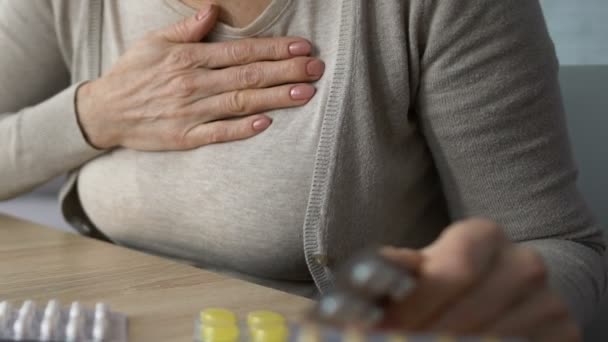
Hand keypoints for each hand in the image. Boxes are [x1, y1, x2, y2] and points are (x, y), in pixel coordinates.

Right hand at [76, 4, 324, 149]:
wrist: (104, 112)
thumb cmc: (132, 74)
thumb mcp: (154, 42)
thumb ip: (187, 29)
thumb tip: (213, 10)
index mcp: (189, 58)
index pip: (241, 51)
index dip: (274, 48)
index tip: (302, 47)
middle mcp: (193, 84)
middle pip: (248, 76)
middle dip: (285, 71)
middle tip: (316, 69)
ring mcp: (191, 112)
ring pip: (240, 103)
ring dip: (275, 98)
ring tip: (305, 93)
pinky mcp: (186, 137)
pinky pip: (219, 133)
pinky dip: (242, 129)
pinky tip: (267, 123)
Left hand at [380, 218, 580, 341]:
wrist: (509, 286)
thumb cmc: (451, 276)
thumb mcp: (423, 265)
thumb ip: (395, 271)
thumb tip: (360, 286)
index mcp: (482, 235)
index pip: (451, 270)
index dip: (413, 305)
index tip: (378, 328)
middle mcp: (522, 262)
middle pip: (469, 311)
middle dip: (424, 333)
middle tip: (393, 341)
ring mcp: (548, 299)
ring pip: (492, 338)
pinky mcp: (564, 330)